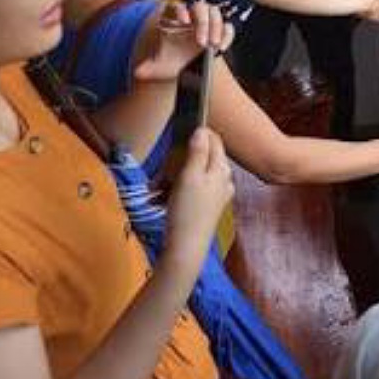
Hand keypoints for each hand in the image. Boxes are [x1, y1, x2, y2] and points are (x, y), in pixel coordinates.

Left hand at [134, 0, 232, 82]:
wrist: (187, 67)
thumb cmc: (172, 61)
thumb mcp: (158, 67)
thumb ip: (147, 69)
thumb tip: (138, 73)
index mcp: (174, 18)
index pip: (177, 5)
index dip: (181, 10)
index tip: (184, 22)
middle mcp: (191, 16)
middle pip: (200, 7)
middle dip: (203, 23)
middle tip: (202, 43)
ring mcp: (207, 21)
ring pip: (215, 13)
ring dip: (216, 27)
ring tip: (213, 45)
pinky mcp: (219, 30)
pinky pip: (227, 27)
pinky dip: (227, 35)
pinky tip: (221, 48)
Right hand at [163, 128, 233, 271]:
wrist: (186, 248)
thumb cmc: (188, 211)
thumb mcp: (190, 176)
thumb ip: (198, 152)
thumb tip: (202, 130)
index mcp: (222, 169)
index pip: (215, 140)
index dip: (196, 134)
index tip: (177, 137)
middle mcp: (223, 179)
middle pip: (200, 158)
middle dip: (176, 163)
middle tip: (161, 173)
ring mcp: (216, 194)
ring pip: (191, 175)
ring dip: (170, 178)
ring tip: (154, 189)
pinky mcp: (206, 207)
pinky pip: (189, 191)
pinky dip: (173, 191)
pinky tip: (158, 200)